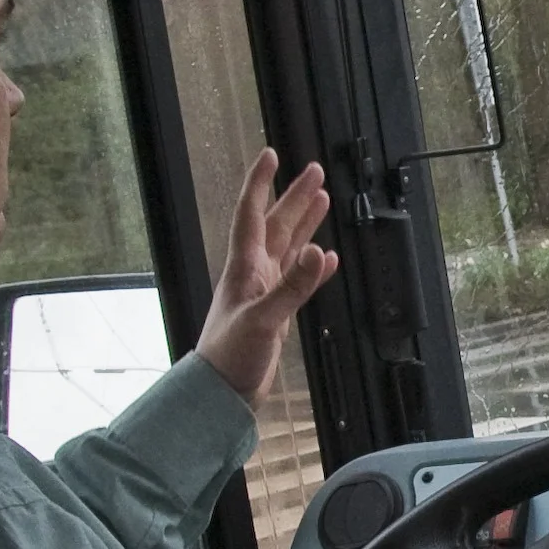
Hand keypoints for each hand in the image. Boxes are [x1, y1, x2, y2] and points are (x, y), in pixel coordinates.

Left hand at [195, 150, 338, 402]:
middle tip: (315, 171)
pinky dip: (313, 269)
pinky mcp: (276, 312)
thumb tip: (317, 251)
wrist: (222, 392)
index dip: (260, 184)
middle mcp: (254, 273)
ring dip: (304, 224)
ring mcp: (265, 292)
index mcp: (244, 267)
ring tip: (322, 200)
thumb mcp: (264, 319)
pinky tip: (326, 259)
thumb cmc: (232, 355)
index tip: (271, 155)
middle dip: (294, 197)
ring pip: (288, 248)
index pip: (252, 215)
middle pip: (276, 224)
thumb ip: (292, 287)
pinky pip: (299, 281)